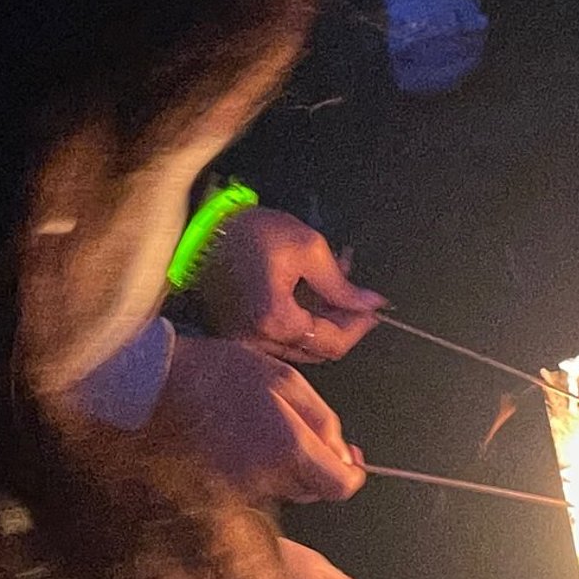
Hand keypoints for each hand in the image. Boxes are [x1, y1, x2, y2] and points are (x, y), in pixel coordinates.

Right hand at [152, 334, 364, 502]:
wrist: (161, 385)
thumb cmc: (224, 374)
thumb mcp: (288, 381)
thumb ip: (323, 421)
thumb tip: (343, 455)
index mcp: (288, 449)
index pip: (339, 487)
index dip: (350, 473)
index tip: (349, 457)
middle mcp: (266, 480)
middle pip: (313, 490)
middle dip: (318, 465)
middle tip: (307, 430)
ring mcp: (240, 491)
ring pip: (285, 490)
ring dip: (288, 467)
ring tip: (269, 427)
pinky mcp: (219, 493)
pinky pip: (256, 489)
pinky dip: (261, 471)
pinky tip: (248, 440)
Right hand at [194, 207, 384, 362]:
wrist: (204, 229)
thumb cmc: (253, 233)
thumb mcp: (307, 249)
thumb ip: (341, 284)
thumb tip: (370, 303)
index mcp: (276, 321)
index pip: (333, 342)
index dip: (360, 325)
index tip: (374, 307)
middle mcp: (259, 341)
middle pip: (318, 349)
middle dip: (342, 322)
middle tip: (355, 293)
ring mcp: (245, 341)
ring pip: (300, 345)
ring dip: (323, 319)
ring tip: (333, 283)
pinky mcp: (238, 333)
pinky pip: (279, 337)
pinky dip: (300, 318)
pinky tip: (308, 289)